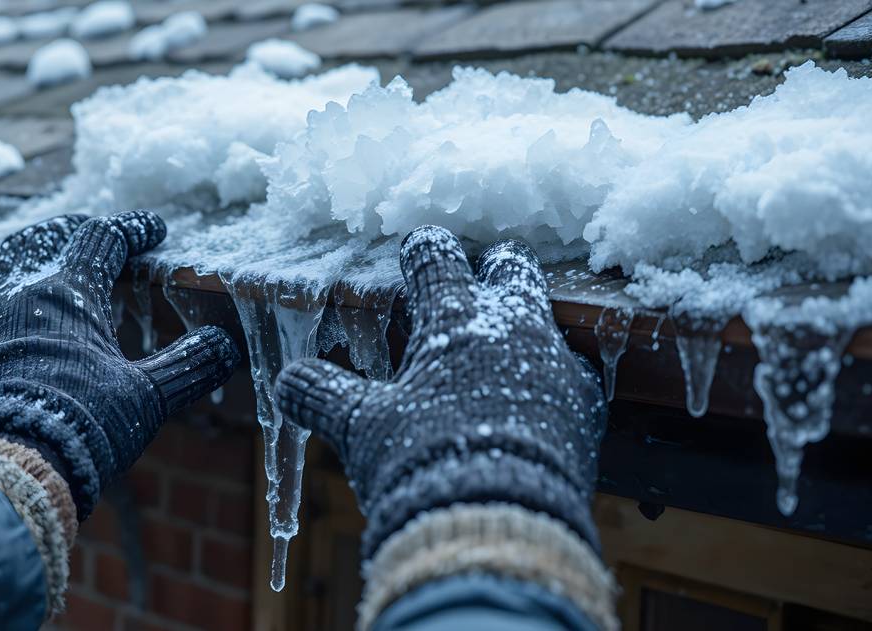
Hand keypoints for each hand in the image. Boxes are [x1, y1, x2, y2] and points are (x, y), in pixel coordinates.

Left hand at [0, 210, 239, 517]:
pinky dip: (10, 309)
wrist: (4, 470)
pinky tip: (19, 330)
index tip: (154, 230)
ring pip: (5, 275)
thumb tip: (227, 345)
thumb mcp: (147, 396)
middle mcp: (17, 297)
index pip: (101, 239)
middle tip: (98, 238)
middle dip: (72, 232)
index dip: (132, 230)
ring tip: (60, 284)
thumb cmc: (80, 425)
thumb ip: (188, 367)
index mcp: (66, 292)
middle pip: (39, 240)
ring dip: (35, 270)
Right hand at [274, 227, 606, 557]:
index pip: (438, 259)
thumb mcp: (359, 427)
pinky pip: (573, 376)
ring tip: (509, 343)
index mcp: (455, 317)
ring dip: (527, 325)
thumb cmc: (420, 462)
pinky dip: (553, 379)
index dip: (423, 251)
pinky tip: (541, 400)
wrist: (498, 526)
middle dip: (494, 268)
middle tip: (482, 274)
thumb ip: (321, 394)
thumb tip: (284, 380)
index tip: (417, 248)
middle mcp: (515, 327)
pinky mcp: (586, 410)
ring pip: (550, 321)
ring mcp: (558, 365)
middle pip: (513, 270)